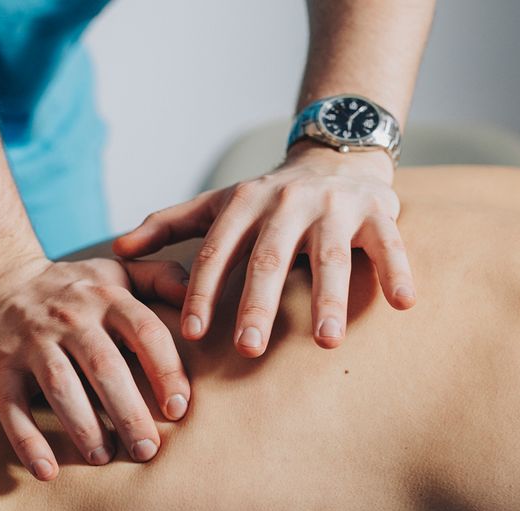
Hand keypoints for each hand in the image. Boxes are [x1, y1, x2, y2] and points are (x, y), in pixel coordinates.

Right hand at [0, 256, 190, 480]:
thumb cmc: (71, 287)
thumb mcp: (115, 272)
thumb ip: (161, 277)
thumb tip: (207, 294)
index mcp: (106, 297)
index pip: (144, 330)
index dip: (165, 369)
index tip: (179, 408)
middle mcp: (70, 317)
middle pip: (104, 366)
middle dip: (128, 411)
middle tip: (147, 450)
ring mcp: (32, 342)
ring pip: (61, 386)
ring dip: (83, 427)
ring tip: (104, 458)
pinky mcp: (0, 366)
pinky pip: (12, 406)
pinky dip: (27, 441)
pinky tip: (47, 471)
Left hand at [113, 144, 414, 356]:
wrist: (336, 153)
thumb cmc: (269, 198)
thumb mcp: (218, 205)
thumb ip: (169, 225)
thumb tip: (115, 250)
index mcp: (244, 204)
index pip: (216, 251)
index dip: (202, 291)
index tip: (190, 334)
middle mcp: (287, 202)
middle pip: (269, 257)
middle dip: (257, 304)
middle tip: (247, 350)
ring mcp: (334, 206)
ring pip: (329, 255)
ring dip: (329, 298)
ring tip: (327, 343)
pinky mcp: (379, 210)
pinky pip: (389, 243)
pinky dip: (397, 270)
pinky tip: (404, 303)